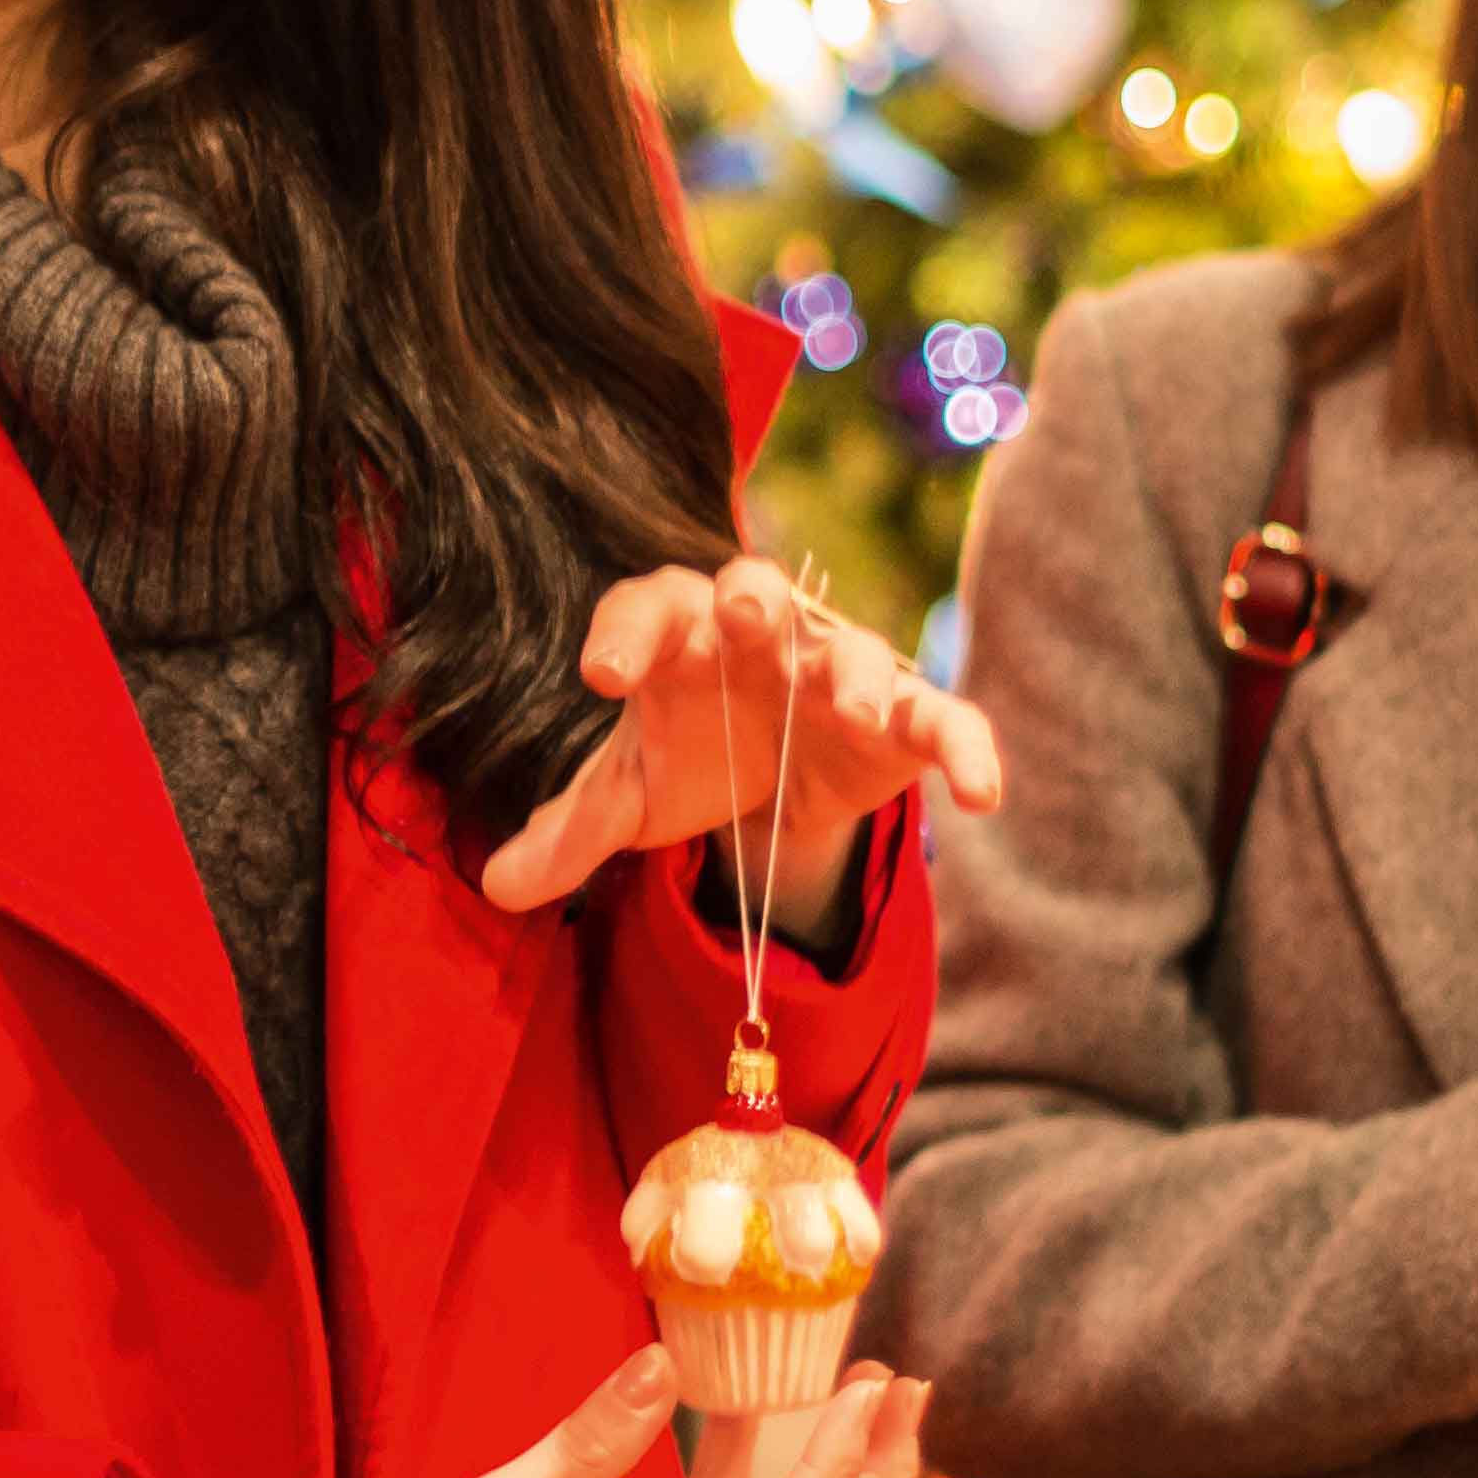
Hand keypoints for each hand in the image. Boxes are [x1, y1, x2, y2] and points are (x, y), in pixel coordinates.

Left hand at [476, 560, 1003, 937]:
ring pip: (854, 652)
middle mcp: (761, 634)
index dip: (626, 632)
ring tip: (848, 714)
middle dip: (755, 601)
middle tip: (747, 621)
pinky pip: (943, 719)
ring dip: (854, 674)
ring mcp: (836, 670)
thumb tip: (495, 886)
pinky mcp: (901, 719)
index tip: (600, 676)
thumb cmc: (688, 753)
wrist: (766, 777)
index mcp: (678, 634)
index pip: (647, 608)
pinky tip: (983, 794)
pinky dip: (967, 747)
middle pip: (757, 591)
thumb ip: (569, 831)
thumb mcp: (627, 795)